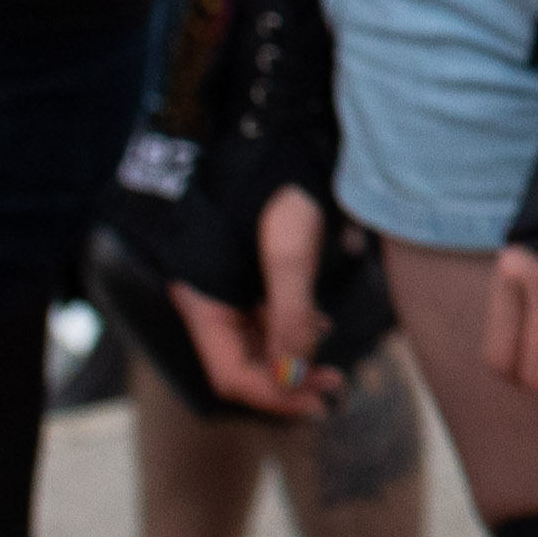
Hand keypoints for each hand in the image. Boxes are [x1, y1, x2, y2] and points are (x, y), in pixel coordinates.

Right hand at [176, 187, 342, 418]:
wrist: (276, 136)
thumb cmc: (278, 185)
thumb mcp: (289, 251)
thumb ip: (291, 315)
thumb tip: (294, 374)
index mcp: (203, 302)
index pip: (232, 375)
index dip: (275, 395)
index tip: (319, 400)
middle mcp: (209, 303)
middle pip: (242, 367)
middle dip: (287, 384)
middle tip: (334, 387)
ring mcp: (226, 290)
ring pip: (256, 347)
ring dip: (292, 362)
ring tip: (334, 368)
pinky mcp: (244, 276)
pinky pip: (263, 322)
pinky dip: (291, 334)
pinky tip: (319, 329)